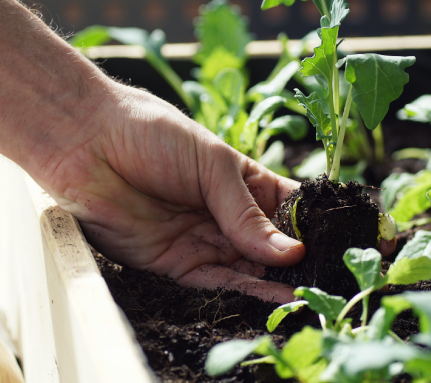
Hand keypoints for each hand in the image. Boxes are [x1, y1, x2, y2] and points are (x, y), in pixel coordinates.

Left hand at [33, 82, 305, 303]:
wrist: (88, 143)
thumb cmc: (153, 135)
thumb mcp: (212, 165)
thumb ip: (246, 213)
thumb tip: (291, 251)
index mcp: (243, 182)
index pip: (288, 208)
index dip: (313, 224)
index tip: (342, 240)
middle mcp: (227, 214)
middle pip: (271, 244)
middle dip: (298, 260)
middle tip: (328, 275)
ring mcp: (203, 239)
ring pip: (248, 268)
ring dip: (276, 281)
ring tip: (308, 291)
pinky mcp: (176, 263)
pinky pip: (216, 282)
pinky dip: (245, 291)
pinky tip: (274, 296)